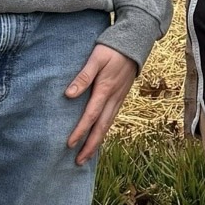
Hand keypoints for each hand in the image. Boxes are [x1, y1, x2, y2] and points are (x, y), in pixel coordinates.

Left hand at [64, 43, 139, 164]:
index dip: (80, 131)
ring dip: (97, 141)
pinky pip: (111, 118)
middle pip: (101, 127)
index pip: (91, 116)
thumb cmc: (112, 48)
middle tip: (79, 161)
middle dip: (90, 146)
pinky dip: (104, 131)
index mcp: (106, 90)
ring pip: (108, 125)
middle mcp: (114, 98)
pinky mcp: (120, 97)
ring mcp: (119, 99)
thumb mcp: (96, 58)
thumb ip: (83, 76)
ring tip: (87, 155)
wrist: (135, 43)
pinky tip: (99, 136)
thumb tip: (69, 94)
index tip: (69, 144)